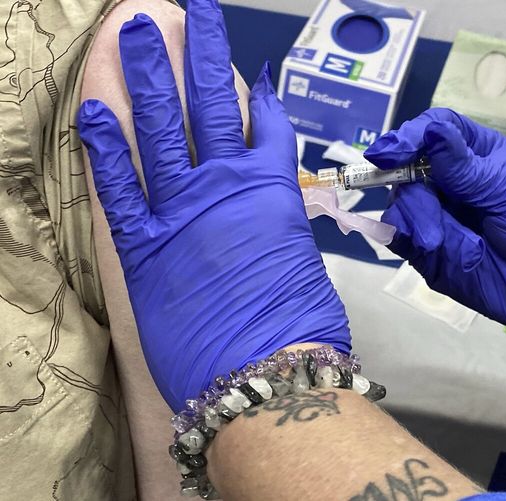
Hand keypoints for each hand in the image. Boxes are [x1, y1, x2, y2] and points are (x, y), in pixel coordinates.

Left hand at [77, 0, 349, 411]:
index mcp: (273, 191)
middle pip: (211, 105)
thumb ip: (280, 233)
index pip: (267, 124)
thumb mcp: (301, 267)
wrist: (266, 373)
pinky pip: (118, 185)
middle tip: (189, 12)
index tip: (251, 67)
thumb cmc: (300, 329)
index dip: (260, 92)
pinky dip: (104, 146)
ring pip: (162, 126)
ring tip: (138, 30)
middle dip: (200, 54)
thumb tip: (273, 224)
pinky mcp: (143, 244)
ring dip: (149, 76)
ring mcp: (181, 209)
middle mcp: (226, 186)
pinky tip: (92, 109)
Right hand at [365, 109, 505, 346]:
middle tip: (419, 198)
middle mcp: (452, 182)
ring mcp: (438, 216)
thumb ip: (465, 167)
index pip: (436, 130)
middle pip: (408, 164)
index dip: (411, 134)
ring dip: (412, 214)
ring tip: (435, 240)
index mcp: (478, 156)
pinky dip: (401, 235)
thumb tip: (431, 130)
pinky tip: (423, 243)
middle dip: (404, 178)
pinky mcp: (429, 252)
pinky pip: (400, 235)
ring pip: (401, 200)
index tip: (391, 149)